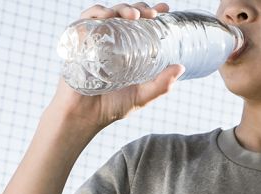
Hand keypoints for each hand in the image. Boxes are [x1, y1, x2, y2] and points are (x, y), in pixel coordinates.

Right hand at [47, 2, 183, 128]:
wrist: (85, 116)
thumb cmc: (112, 107)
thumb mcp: (142, 96)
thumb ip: (161, 85)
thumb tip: (181, 67)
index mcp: (127, 49)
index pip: (140, 25)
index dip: (151, 12)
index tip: (165, 9)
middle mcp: (111, 41)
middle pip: (125, 14)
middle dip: (139, 8)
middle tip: (151, 14)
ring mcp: (95, 39)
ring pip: (108, 12)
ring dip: (122, 8)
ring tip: (134, 16)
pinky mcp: (79, 41)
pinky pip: (86, 19)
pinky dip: (97, 13)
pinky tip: (108, 16)